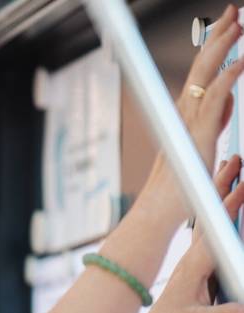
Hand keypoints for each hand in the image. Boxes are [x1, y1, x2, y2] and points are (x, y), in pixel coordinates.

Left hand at [127, 154, 243, 312]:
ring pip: (210, 223)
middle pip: (211, 217)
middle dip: (222, 186)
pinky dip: (221, 218)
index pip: (215, 232)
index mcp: (192, 269)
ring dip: (220, 196)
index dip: (230, 208)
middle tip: (235, 160)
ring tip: (229, 171)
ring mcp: (194, 265)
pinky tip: (226, 208)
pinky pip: (212, 238)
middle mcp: (191, 262)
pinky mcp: (197, 272)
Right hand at [140, 4, 243, 223]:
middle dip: (219, 37)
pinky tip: (241, 61)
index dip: (215, 49)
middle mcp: (183, 116)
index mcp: (184, 118)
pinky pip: (215, 99)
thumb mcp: (202, 145)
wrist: (158, 212)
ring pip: (205, 75)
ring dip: (223, 47)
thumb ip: (214, 121)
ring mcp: (188, 124)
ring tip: (238, 24)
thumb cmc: (175, 190)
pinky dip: (229, 77)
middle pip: (201, 67)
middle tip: (233, 13)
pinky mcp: (198, 135)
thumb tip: (227, 102)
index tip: (228, 28)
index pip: (200, 75)